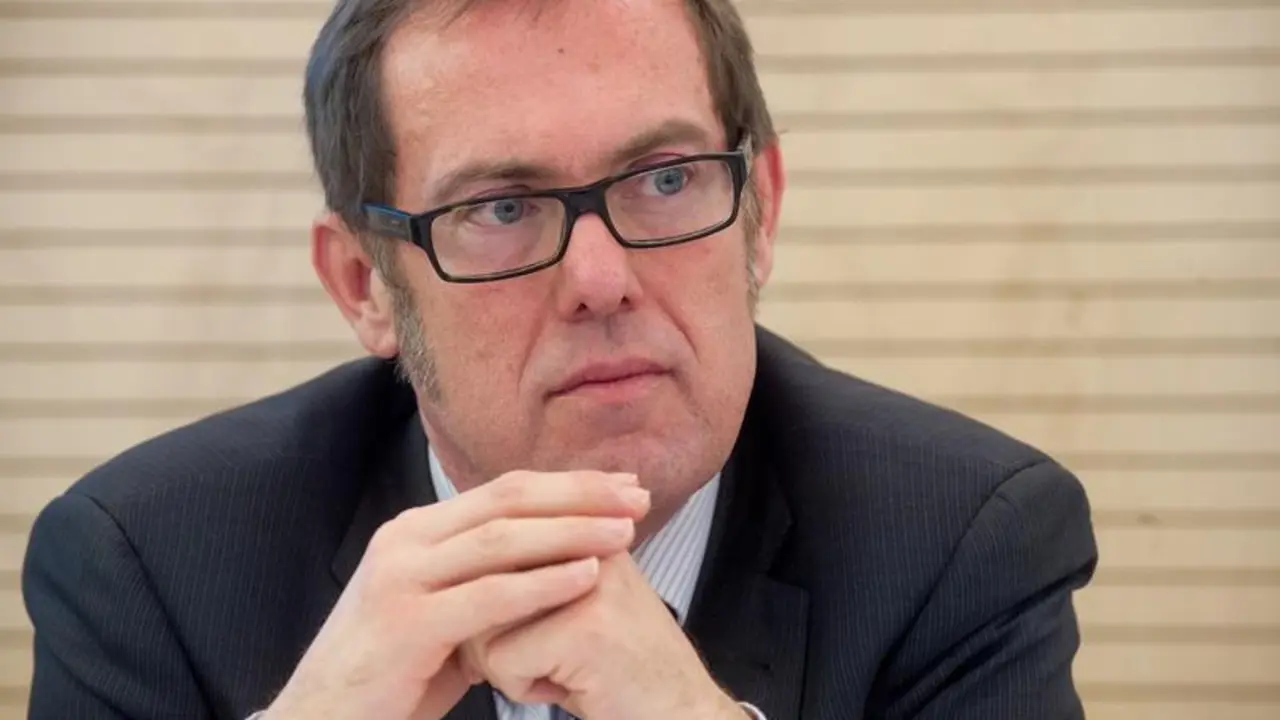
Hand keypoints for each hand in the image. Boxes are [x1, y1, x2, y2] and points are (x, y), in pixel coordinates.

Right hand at [262, 471, 650, 719]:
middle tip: (636, 495)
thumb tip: (552, 564)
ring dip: (570, 531)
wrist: (323, 719)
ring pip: (501, 539)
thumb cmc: (392, 674)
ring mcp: (402, 578)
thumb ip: (486, 583)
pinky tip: (585, 577)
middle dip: (579, 495)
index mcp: (417, 531)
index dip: (567, 484)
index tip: (621, 484)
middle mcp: (406, 541)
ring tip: (624, 531)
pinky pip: (488, 595)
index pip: (503, 489)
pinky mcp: (407, 623)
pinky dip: (542, 583)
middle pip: (507, 500)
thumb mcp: (443, 613)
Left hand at [468, 553, 743, 719]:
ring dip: (506, 662)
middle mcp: (590, 542)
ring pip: (482, 618)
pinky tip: (565, 689)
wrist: (680, 712)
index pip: (498, 538)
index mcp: (587, 527)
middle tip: (534, 654)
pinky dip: (522, 688)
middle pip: (482, 576)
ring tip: (556, 670)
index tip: (528, 625)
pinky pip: (501, 659)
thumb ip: (534, 567)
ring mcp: (588, 581)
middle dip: (488, 628)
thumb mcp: (578, 599)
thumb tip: (461, 555)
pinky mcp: (583, 627)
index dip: (493, 592)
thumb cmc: (617, 666)